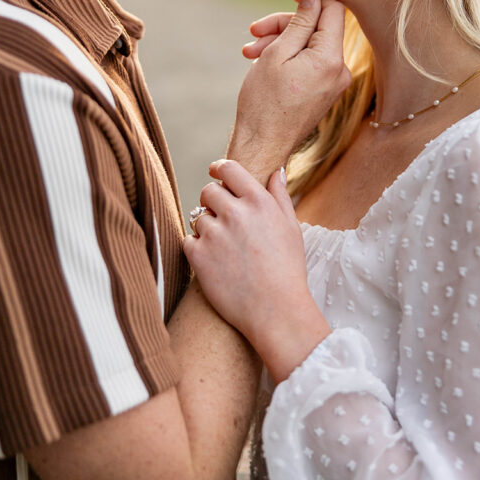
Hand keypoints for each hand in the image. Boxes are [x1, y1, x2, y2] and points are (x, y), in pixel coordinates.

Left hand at [184, 160, 330, 383]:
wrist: (277, 310)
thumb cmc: (288, 270)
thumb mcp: (291, 228)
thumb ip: (280, 196)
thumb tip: (276, 172)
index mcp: (258, 201)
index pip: (229, 169)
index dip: (219, 168)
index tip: (215, 172)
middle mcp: (235, 212)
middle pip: (208, 191)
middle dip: (212, 201)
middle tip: (222, 218)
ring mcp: (215, 234)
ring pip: (197, 217)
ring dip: (206, 228)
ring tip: (224, 248)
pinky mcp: (199, 256)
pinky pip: (187, 240)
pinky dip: (196, 248)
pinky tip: (214, 261)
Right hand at [230, 0, 350, 182]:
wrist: (261, 146)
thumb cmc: (263, 102)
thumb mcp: (277, 53)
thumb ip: (300, 22)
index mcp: (331, 59)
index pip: (334, 10)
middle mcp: (341, 70)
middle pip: (318, 27)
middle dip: (285, 25)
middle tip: (254, 31)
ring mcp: (334, 82)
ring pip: (310, 45)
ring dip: (280, 41)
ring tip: (250, 51)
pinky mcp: (325, 91)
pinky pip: (310, 62)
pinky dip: (287, 57)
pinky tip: (262, 61)